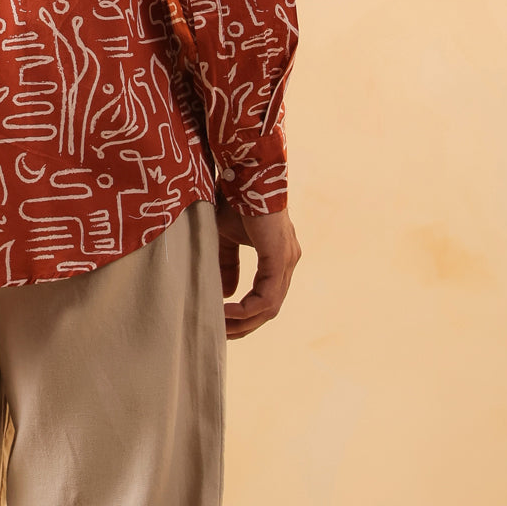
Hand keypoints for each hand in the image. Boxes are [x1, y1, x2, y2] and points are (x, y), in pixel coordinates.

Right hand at [215, 195, 300, 339]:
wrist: (244, 172)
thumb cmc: (234, 197)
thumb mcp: (225, 236)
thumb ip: (227, 263)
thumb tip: (226, 294)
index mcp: (278, 254)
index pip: (266, 296)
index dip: (245, 314)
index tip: (221, 322)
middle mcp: (287, 260)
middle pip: (269, 308)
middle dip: (244, 325)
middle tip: (219, 334)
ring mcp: (287, 260)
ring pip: (269, 308)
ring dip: (243, 321)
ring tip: (218, 326)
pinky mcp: (280, 257)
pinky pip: (267, 297)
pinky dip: (246, 309)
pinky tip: (226, 311)